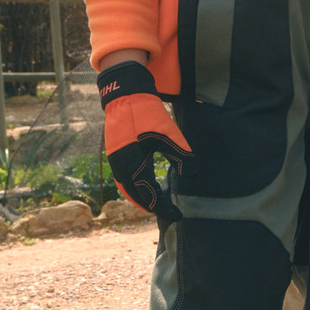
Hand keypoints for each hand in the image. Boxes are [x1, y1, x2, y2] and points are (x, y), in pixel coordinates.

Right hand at [97, 61, 191, 216]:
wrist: (125, 95)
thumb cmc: (147, 113)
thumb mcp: (168, 134)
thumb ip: (180, 155)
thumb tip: (194, 174)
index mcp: (133, 163)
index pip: (149, 194)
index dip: (163, 207)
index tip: (178, 214)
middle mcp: (121, 167)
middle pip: (136, 197)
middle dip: (153, 206)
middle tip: (171, 212)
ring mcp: (115, 162)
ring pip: (128, 190)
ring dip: (142, 200)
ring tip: (158, 206)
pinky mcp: (115, 155)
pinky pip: (123, 180)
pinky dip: (133, 190)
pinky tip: (143, 189)